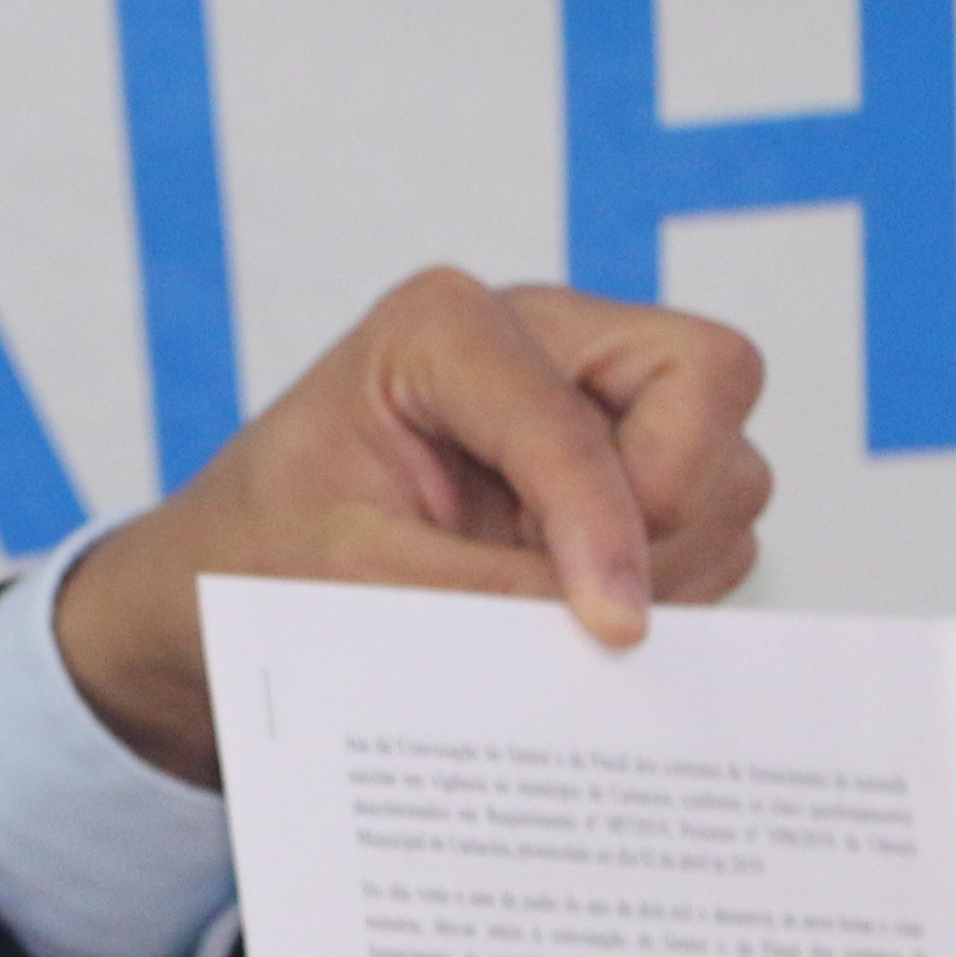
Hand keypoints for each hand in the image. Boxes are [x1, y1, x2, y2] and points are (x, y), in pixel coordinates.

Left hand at [54, 270, 771, 784]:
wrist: (227, 595)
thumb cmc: (257, 560)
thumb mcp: (345, 580)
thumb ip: (480, 595)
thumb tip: (618, 629)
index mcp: (441, 327)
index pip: (578, 410)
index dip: (604, 522)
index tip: (608, 625)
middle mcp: (538, 339)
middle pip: (710, 381)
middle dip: (666, 509)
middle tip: (578, 599)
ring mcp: (594, 400)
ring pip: (728, 464)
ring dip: (672, 559)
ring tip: (550, 611)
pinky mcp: (623, 472)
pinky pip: (714, 528)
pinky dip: (672, 584)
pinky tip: (572, 614)